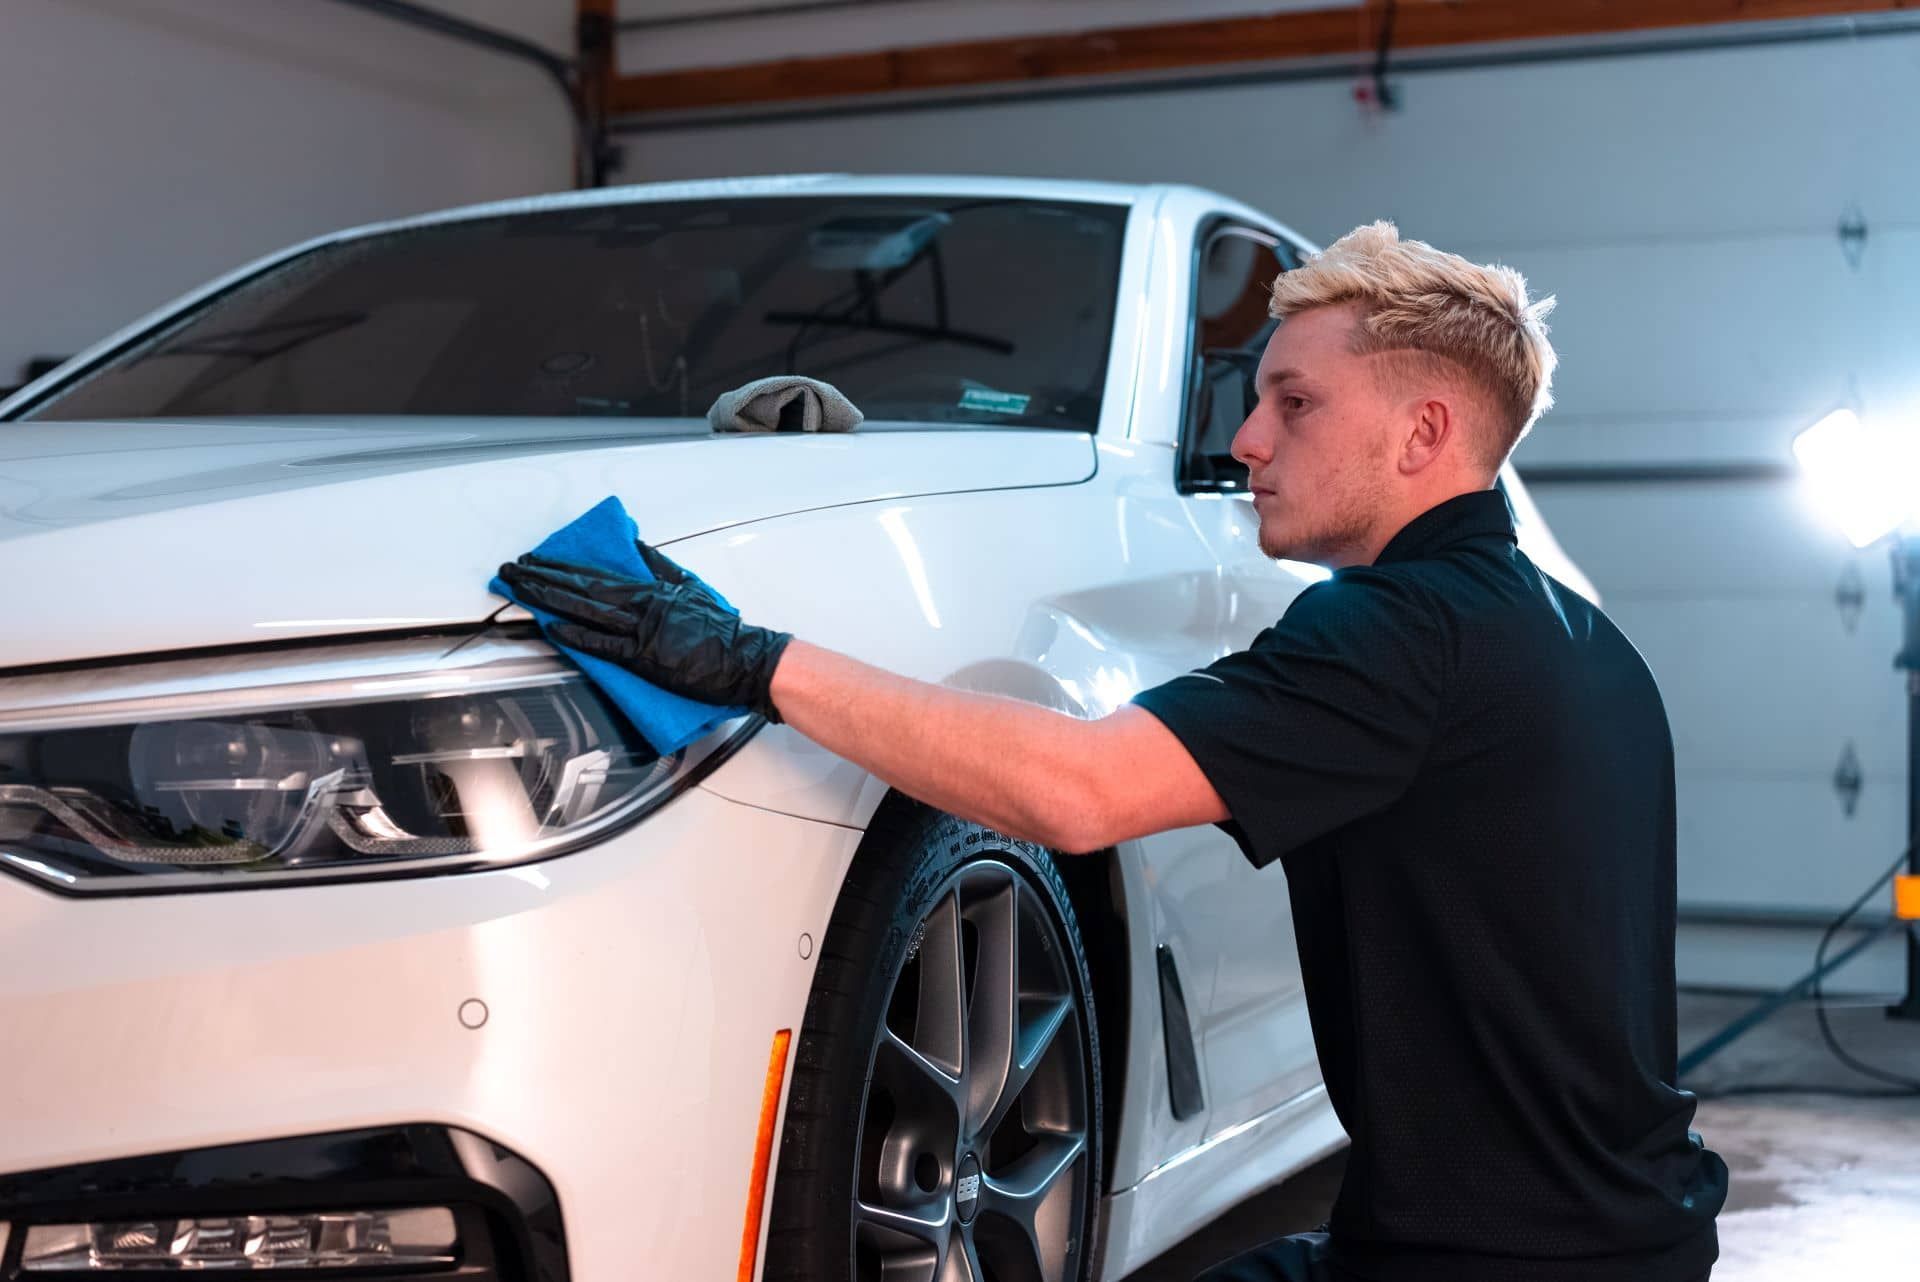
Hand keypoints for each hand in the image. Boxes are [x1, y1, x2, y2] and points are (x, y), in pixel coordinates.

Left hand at [497, 542, 792, 722]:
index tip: (534, 560)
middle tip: (511, 569)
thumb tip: (637, 547)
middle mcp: (643, 607)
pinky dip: (578, 636)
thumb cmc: (722, 631)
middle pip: (582, 587)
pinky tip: (554, 628)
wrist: (748, 660)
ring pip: (586, 610)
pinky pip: (605, 645)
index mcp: (651, 590)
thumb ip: (659, 567)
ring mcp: (642, 632)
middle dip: (542, 577)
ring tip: (521, 589)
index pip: (596, 574)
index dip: (560, 566)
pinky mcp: (646, 659)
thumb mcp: (689, 587)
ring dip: (550, 598)